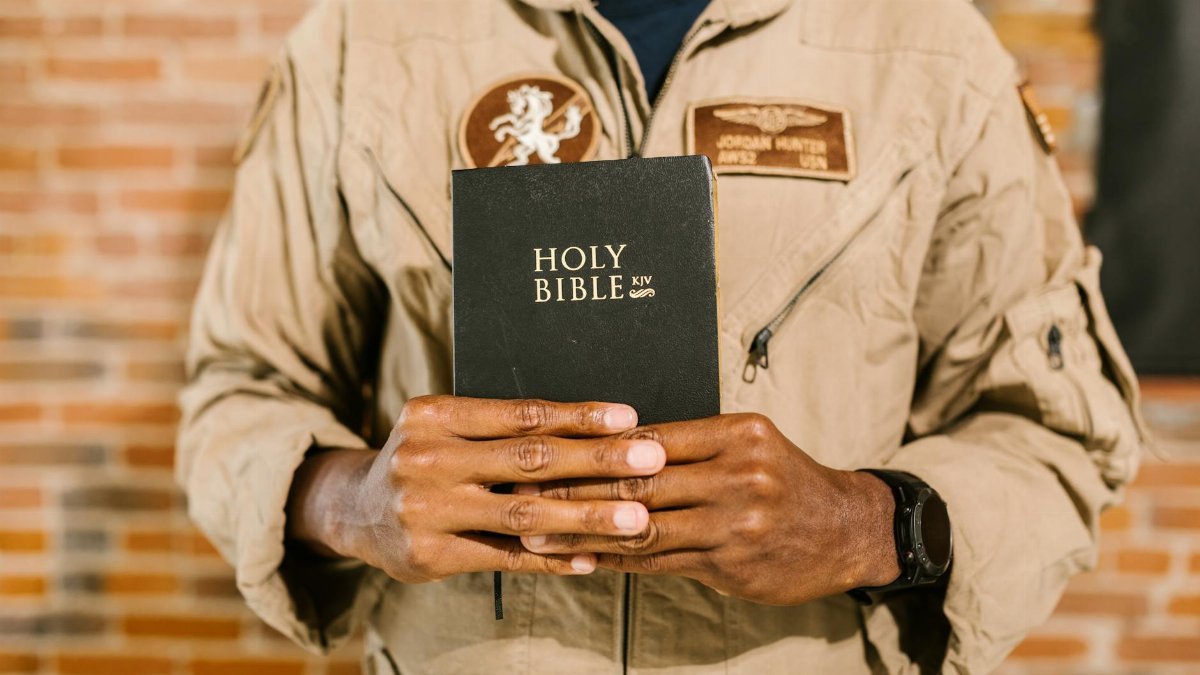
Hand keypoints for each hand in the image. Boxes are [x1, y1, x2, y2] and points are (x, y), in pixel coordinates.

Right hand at [285, 396, 666, 582]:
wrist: (355, 508)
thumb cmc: (425, 456)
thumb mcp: (447, 426)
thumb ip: (501, 427)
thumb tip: (590, 426)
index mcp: (435, 415)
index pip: (520, 414)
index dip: (578, 416)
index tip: (629, 418)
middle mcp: (427, 459)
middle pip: (529, 460)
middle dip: (598, 460)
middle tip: (652, 459)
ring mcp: (426, 510)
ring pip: (522, 514)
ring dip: (587, 516)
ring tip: (637, 518)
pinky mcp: (430, 555)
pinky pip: (504, 558)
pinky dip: (552, 558)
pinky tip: (592, 558)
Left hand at [518, 413, 899, 603]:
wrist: (849, 530)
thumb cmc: (786, 480)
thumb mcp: (748, 444)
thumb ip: (689, 445)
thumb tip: (611, 445)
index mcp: (737, 434)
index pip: (648, 438)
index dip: (591, 447)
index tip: (545, 449)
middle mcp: (738, 476)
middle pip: (638, 482)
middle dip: (572, 488)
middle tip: (520, 492)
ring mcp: (736, 524)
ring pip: (642, 527)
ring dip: (581, 532)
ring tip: (534, 533)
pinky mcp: (732, 565)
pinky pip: (661, 563)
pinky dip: (617, 559)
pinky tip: (582, 559)